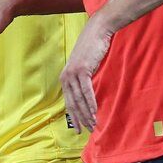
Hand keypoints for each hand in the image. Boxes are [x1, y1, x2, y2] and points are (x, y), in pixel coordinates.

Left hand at [60, 18, 113, 132]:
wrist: (97, 32)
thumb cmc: (93, 49)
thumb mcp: (86, 66)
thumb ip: (84, 79)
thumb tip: (89, 94)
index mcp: (65, 78)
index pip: (69, 102)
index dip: (74, 117)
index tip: (79, 128)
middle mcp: (66, 77)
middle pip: (73, 103)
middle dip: (80, 119)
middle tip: (86, 131)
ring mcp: (73, 74)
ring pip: (79, 100)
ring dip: (87, 114)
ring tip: (93, 125)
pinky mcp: (82, 70)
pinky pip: (87, 91)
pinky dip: (91, 103)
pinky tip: (95, 112)